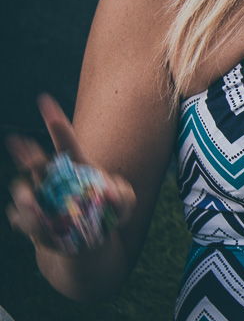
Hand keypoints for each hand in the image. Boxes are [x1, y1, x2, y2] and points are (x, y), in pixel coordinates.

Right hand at [6, 94, 135, 254]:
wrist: (87, 244)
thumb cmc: (106, 217)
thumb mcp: (124, 206)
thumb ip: (123, 196)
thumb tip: (110, 191)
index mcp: (75, 168)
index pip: (65, 143)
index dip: (56, 122)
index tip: (45, 101)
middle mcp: (52, 180)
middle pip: (35, 162)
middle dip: (26, 152)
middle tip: (18, 142)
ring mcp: (39, 200)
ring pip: (23, 191)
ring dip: (26, 197)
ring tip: (34, 205)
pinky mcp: (30, 223)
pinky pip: (22, 220)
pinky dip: (30, 224)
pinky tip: (42, 230)